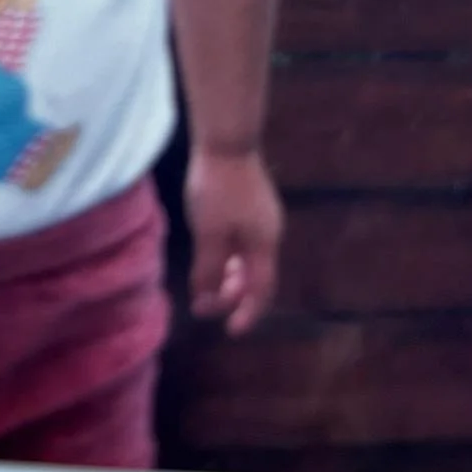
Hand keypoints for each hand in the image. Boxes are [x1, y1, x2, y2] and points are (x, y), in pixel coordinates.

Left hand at [184, 147, 282, 336]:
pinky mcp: (251, 203)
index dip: (247, 313)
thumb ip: (209, 269)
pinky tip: (209, 253)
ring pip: (247, 257)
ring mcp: (261, 216)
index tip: (230, 331)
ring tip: (204, 284)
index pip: (260, 290)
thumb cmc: (217, 189)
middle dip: (230, 295)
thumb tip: (207, 301)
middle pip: (255, 276)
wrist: (226, 141)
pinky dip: (227, 254)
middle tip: (203, 306)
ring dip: (228, 275)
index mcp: (264, 244)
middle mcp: (268, 233)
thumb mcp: (208, 234)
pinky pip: (242, 240)